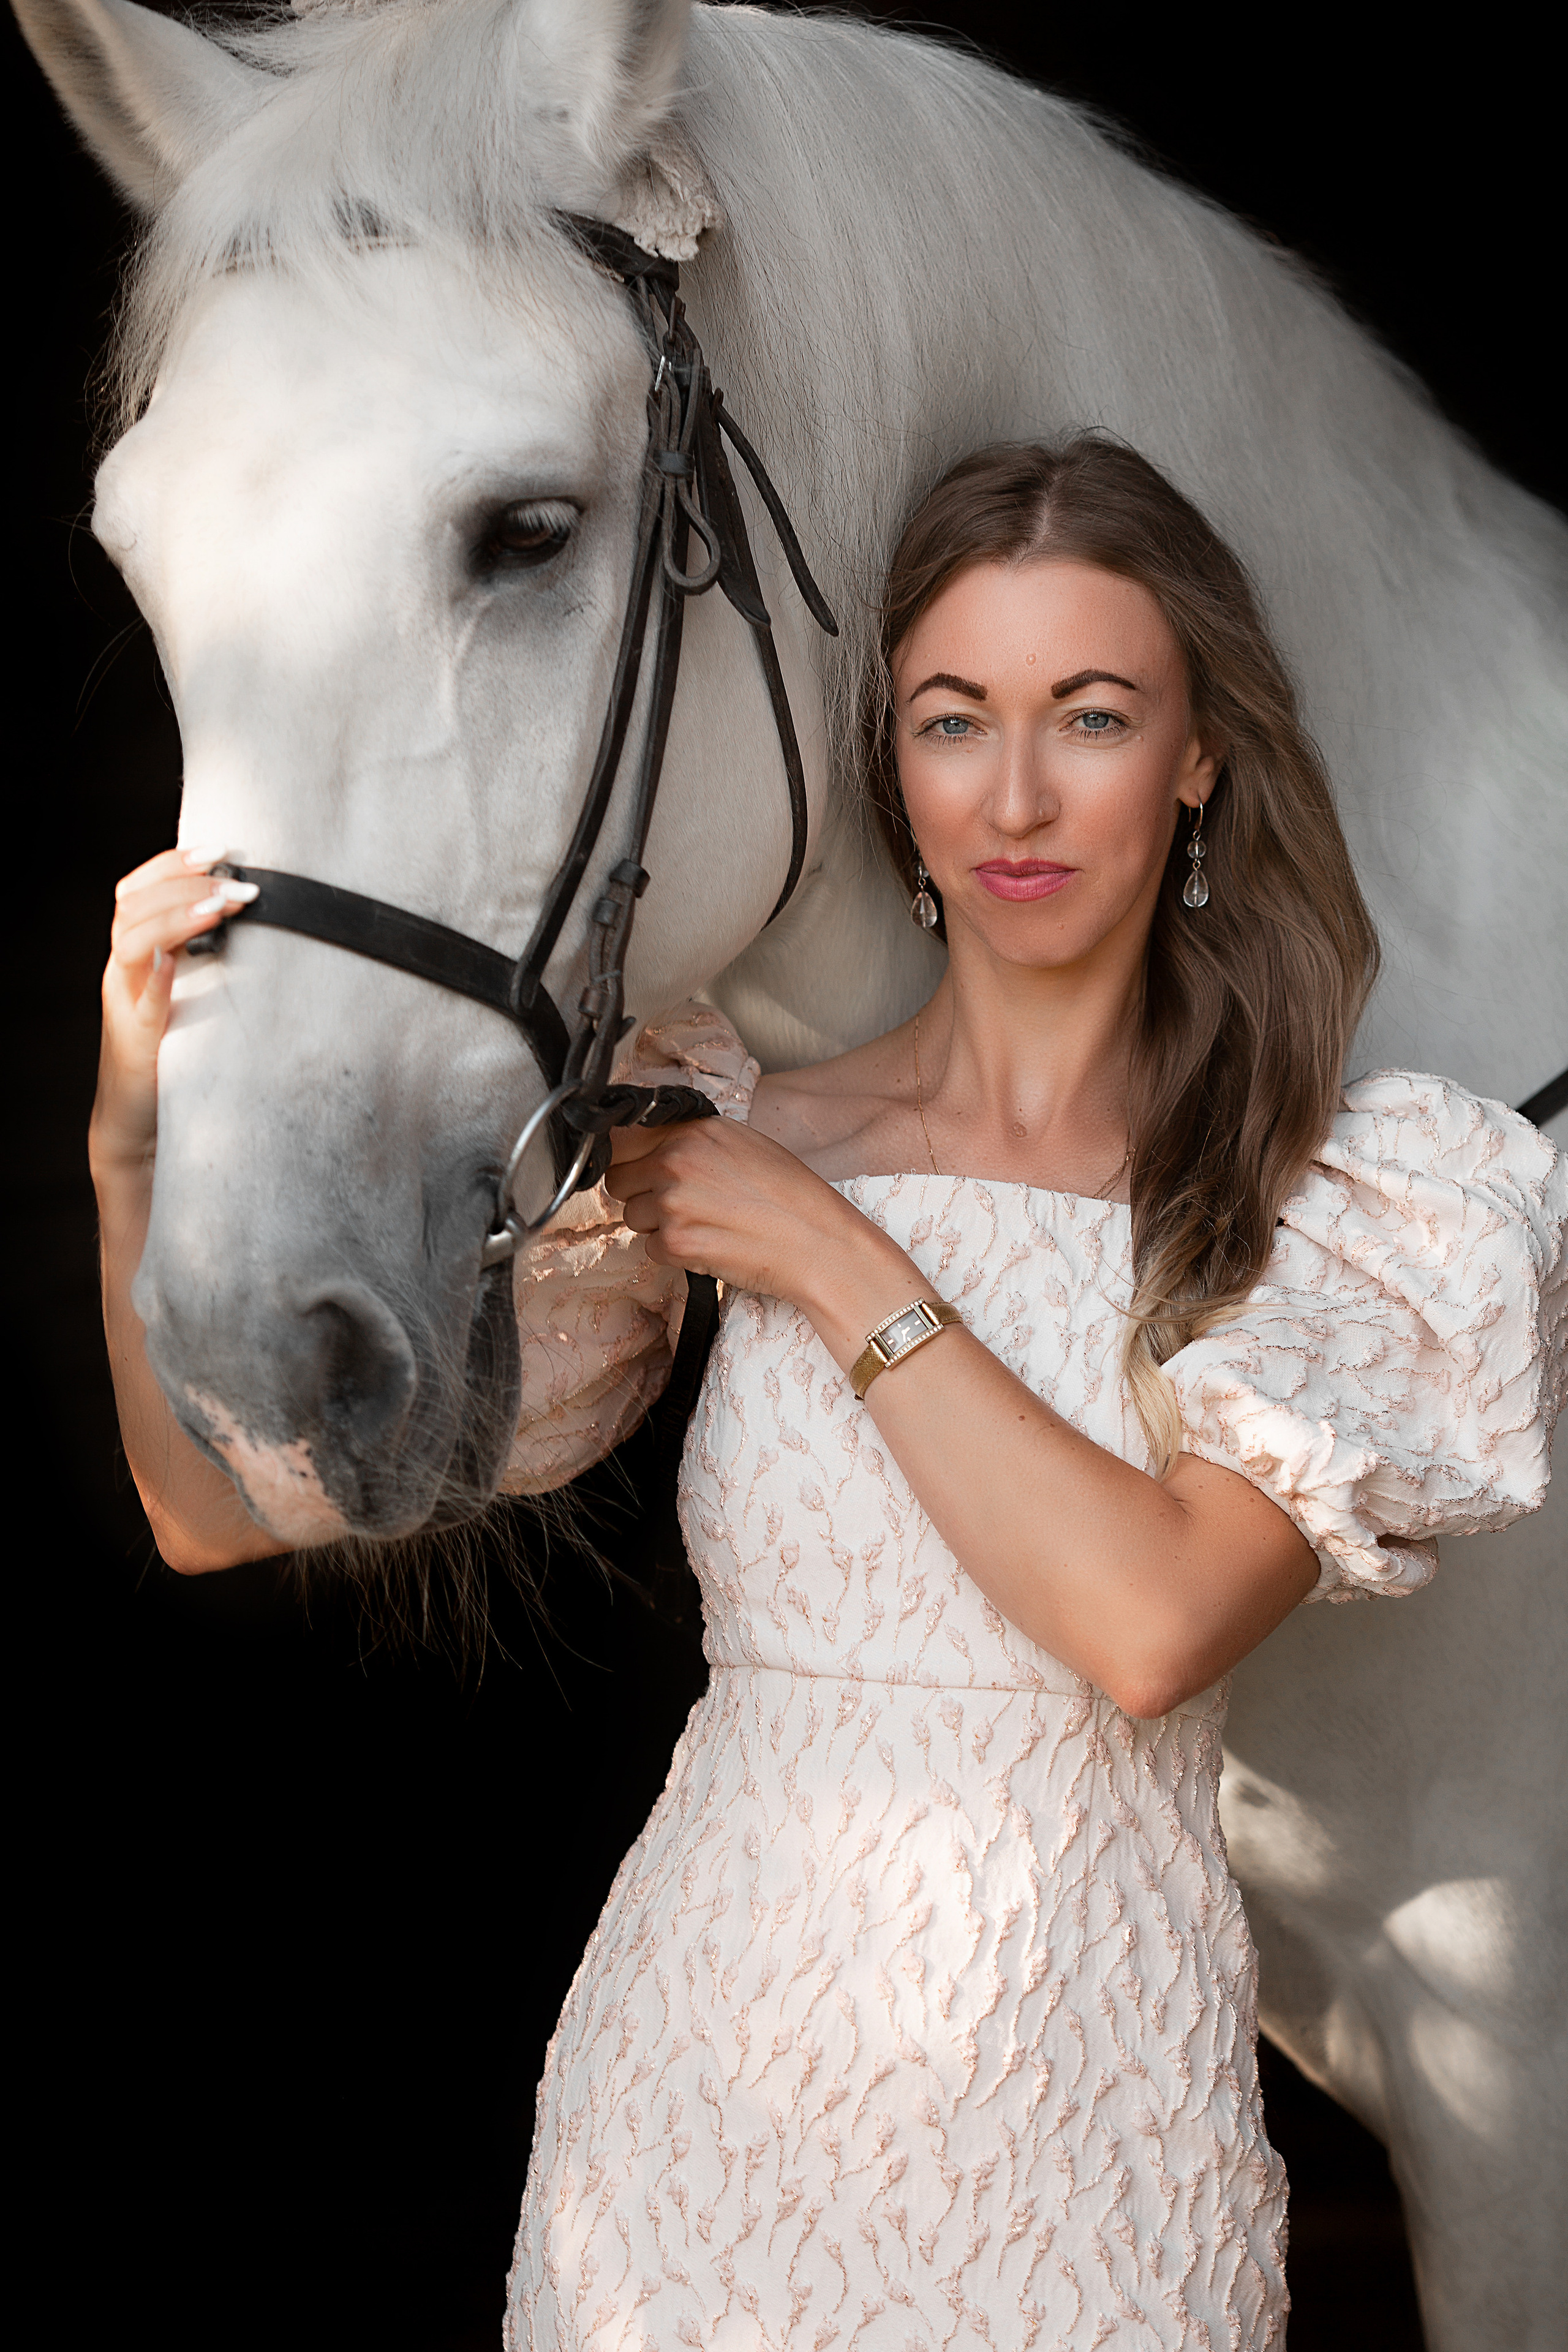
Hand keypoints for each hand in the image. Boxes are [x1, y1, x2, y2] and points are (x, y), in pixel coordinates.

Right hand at [89, 845, 257, 1172]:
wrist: (141, 1119)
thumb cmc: (178, 1051)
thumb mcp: (196, 993)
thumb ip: (210, 956)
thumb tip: (257, 917)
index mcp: (139, 954)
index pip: (140, 889)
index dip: (173, 863)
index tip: (219, 849)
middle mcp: (126, 972)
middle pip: (134, 906)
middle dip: (185, 885)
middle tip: (236, 882)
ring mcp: (126, 1004)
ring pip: (131, 943)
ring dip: (176, 918)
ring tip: (221, 908)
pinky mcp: (136, 1041)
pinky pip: (139, 1004)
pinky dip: (156, 978)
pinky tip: (175, 961)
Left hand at [605, 1115, 900, 1316]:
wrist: (818, 1242)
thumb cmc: (790, 1196)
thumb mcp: (742, 1144)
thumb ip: (692, 1140)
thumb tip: (651, 1145)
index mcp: (693, 1131)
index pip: (622, 1137)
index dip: (630, 1158)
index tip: (641, 1170)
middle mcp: (676, 1160)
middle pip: (618, 1180)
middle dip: (639, 1193)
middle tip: (678, 1205)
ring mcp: (672, 1202)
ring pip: (632, 1217)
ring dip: (657, 1225)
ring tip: (703, 1225)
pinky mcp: (675, 1242)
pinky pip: (650, 1248)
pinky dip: (673, 1253)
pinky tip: (709, 1245)